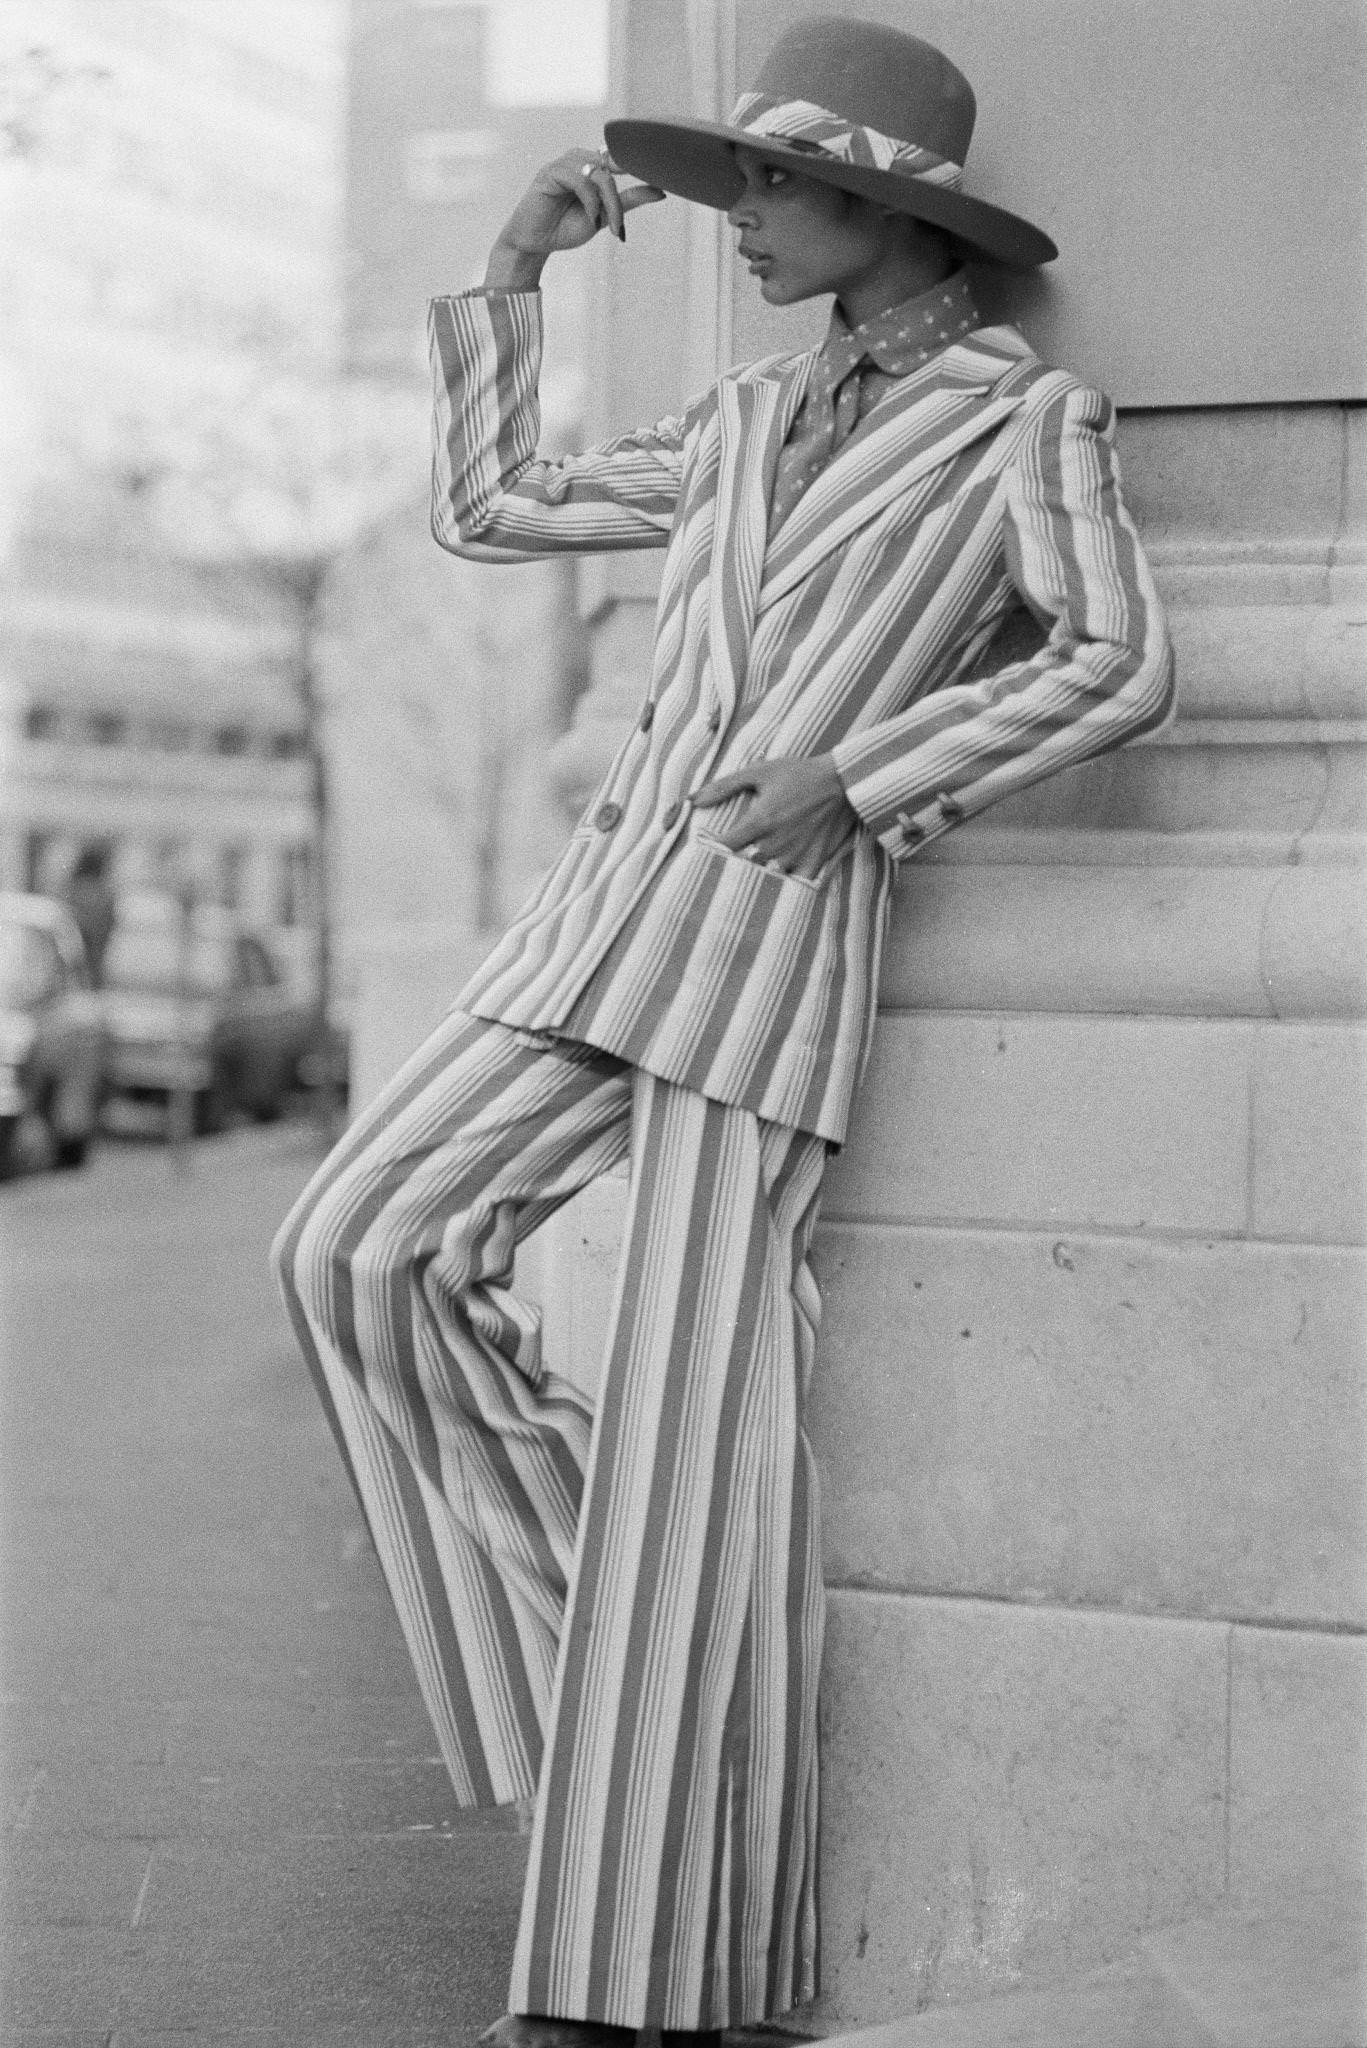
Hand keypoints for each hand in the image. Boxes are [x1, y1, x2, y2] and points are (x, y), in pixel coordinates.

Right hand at [484, 149, 665, 288]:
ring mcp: (564, 163)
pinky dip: (591, 201)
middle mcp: (578, 158)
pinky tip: (591, 217)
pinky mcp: (551, 172)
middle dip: (618, 199)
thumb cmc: (565, 228)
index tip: (657, 183)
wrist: (535, 243)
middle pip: (611, 167)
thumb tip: (660, 190)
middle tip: (617, 227)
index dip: (635, 168)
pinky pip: (581, 180)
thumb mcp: (605, 215)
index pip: (618, 158)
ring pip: (598, 173)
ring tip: (605, 225)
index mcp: (591, 164)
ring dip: (607, 202)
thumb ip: (628, 200)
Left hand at [691, 755, 858, 878]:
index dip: (714, 848)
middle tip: (735, 858)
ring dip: (760, 872)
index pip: (723, 847)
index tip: (713, 845)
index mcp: (758, 821)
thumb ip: (724, 786)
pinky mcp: (813, 862)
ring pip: (767, 875)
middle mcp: (774, 843)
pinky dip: (787, 882)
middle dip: (736, 862)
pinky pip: (795, 884)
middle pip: (743, 865)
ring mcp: (795, 855)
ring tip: (759, 866)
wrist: (843, 781)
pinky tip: (782, 876)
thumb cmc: (799, 774)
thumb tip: (692, 800)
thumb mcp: (759, 772)